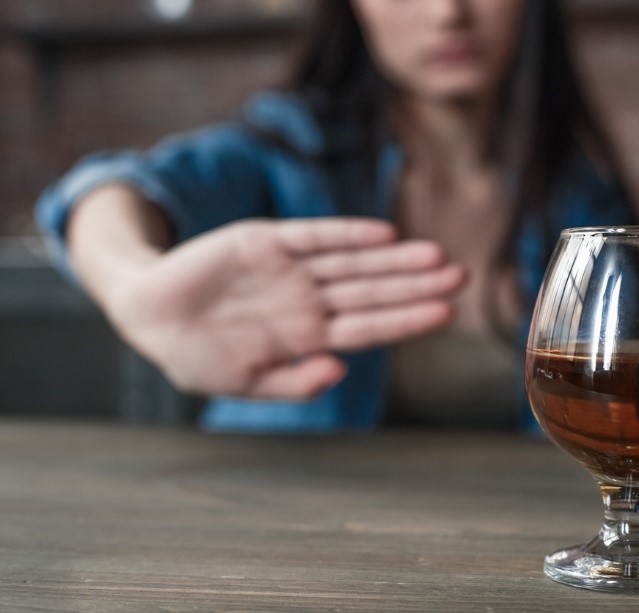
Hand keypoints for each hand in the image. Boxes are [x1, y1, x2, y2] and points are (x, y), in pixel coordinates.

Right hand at [103, 217, 465, 398]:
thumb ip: (292, 383)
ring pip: (354, 262)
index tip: (447, 313)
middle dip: (417, 285)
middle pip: (374, 291)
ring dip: (394, 259)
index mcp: (308, 336)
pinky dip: (348, 234)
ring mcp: (290, 270)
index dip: (408, 319)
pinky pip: (315, 235)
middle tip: (463, 276)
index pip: (371, 327)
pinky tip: (383, 234)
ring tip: (436, 255)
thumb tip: (338, 372)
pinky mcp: (266, 241)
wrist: (146, 313)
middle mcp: (309, 300)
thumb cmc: (197, 356)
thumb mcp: (243, 383)